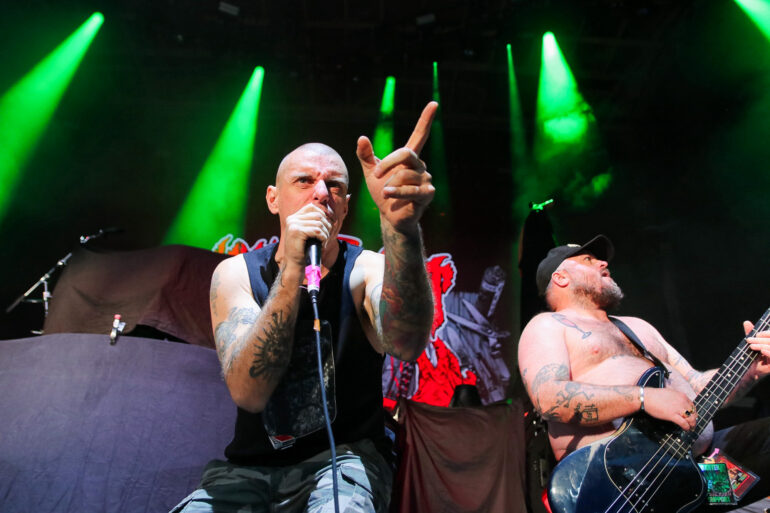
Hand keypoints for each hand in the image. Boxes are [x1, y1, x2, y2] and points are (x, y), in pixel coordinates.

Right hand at [283, 204, 331, 266]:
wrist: (294, 264)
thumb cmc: (303, 250)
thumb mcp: (307, 233)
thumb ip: (313, 222)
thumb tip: (329, 213)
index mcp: (293, 217)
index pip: (312, 207)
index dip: (324, 213)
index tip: (329, 224)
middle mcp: (292, 219)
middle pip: (318, 215)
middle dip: (327, 225)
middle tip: (327, 237)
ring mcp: (293, 224)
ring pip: (319, 223)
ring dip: (326, 233)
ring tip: (324, 241)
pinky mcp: (296, 231)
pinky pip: (317, 230)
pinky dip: (323, 237)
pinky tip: (322, 243)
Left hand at [356, 101, 437, 232]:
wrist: (388, 217)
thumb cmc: (382, 193)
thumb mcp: (370, 173)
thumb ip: (366, 155)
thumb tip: (362, 137)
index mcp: (408, 158)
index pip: (420, 135)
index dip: (426, 120)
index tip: (434, 104)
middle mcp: (420, 166)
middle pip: (405, 153)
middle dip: (388, 163)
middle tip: (377, 174)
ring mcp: (426, 180)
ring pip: (405, 174)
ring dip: (391, 184)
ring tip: (386, 192)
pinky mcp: (427, 194)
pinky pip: (412, 190)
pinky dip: (398, 193)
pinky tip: (390, 195)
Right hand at [643, 388, 696, 430]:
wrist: (646, 397)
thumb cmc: (655, 395)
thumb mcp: (670, 393)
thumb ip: (676, 397)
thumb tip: (678, 403)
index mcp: (682, 396)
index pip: (692, 405)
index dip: (693, 412)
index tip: (691, 415)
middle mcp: (682, 402)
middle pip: (693, 413)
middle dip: (694, 419)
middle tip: (692, 423)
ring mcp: (678, 409)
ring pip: (691, 419)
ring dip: (692, 424)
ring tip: (690, 427)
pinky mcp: (672, 416)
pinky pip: (683, 423)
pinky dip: (686, 427)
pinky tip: (686, 429)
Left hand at [745, 320, 769, 376]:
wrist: (750, 372)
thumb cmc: (752, 356)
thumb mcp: (751, 343)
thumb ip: (750, 333)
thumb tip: (746, 322)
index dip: (767, 333)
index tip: (756, 334)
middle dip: (760, 340)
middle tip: (749, 340)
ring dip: (762, 345)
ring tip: (751, 346)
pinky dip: (769, 352)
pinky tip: (762, 350)